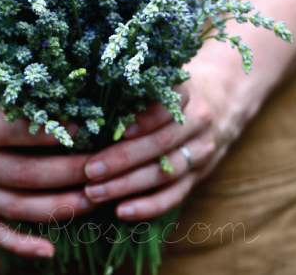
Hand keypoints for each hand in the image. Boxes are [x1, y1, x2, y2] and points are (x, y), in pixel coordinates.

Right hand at [0, 58, 92, 257]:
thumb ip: (11, 86)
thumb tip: (66, 84)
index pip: (21, 134)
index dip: (59, 134)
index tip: (92, 130)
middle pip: (28, 175)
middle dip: (73, 174)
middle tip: (108, 170)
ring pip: (17, 207)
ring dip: (60, 207)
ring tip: (96, 200)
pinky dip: (20, 243)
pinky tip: (50, 249)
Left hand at [82, 56, 242, 220]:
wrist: (217, 108)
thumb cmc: (166, 95)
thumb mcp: (157, 84)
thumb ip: (130, 92)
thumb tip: (78, 106)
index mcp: (186, 93)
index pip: (167, 106)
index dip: (144, 119)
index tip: (118, 129)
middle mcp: (198, 121)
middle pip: (160, 143)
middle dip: (122, 159)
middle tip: (89, 171)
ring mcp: (201, 150)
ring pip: (165, 172)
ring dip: (127, 185)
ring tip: (94, 193)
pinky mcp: (198, 175)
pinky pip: (175, 195)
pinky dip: (148, 206)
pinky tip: (122, 212)